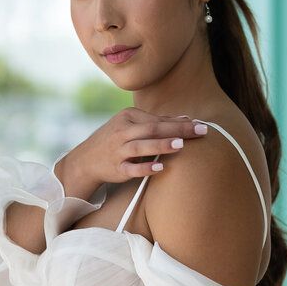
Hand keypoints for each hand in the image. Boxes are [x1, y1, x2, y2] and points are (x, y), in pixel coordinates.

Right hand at [68, 107, 208, 193]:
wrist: (86, 160)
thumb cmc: (115, 141)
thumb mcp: (131, 126)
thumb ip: (157, 123)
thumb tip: (185, 119)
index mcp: (128, 117)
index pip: (157, 119)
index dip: (179, 122)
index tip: (200, 125)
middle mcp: (122, 131)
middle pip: (153, 129)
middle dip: (177, 130)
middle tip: (200, 131)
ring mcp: (118, 150)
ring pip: (141, 146)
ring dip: (162, 145)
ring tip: (181, 145)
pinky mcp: (116, 168)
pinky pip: (131, 168)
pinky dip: (145, 168)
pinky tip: (159, 168)